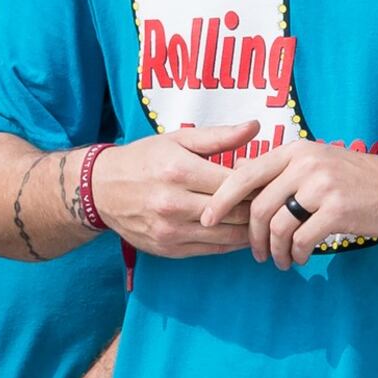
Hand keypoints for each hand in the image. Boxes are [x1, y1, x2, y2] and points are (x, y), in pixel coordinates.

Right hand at [94, 122, 259, 257]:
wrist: (101, 189)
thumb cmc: (144, 159)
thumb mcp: (179, 139)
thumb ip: (219, 137)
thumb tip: (255, 126)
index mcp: (180, 171)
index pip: (234, 183)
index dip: (258, 182)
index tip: (271, 178)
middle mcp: (174, 203)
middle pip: (234, 211)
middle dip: (258, 206)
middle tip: (275, 200)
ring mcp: (170, 230)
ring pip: (227, 235)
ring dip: (250, 229)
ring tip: (265, 219)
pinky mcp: (168, 249)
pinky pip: (211, 250)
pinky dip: (232, 243)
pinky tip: (243, 233)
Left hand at [201, 140, 377, 268]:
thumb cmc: (358, 178)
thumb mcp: (318, 161)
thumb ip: (284, 170)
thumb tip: (243, 183)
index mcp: (296, 150)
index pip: (245, 173)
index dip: (222, 198)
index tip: (208, 219)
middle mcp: (305, 163)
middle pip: (258, 206)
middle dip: (252, 236)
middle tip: (256, 253)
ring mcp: (321, 185)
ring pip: (278, 226)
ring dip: (274, 251)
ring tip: (280, 260)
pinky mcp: (337, 209)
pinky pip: (301, 239)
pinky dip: (296, 254)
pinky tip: (300, 257)